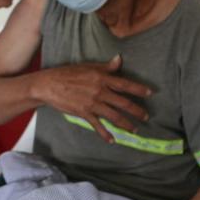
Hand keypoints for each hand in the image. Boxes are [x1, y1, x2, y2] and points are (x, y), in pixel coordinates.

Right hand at [32, 55, 151, 142]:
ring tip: (134, 129)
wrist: (49, 84)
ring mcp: (92, 103)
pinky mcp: (84, 113)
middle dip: (136, 110)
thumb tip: (119, 59)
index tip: (150, 93)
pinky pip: (98, 125)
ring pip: (114, 115)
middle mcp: (99, 91)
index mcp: (101, 78)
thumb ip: (105, 66)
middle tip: (146, 116)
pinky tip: (112, 140)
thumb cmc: (67, 73)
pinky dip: (105, 134)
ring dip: (126, 123)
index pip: (124, 84)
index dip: (139, 89)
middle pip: (123, 102)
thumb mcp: (87, 66)